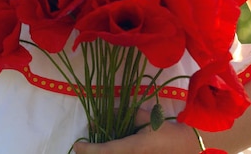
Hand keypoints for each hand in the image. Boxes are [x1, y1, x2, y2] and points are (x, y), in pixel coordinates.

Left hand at [72, 111, 199, 153]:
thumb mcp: (145, 117)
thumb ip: (126, 114)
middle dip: (93, 153)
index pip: (106, 150)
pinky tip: (108, 147)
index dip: (89, 150)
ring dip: (103, 152)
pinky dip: (113, 152)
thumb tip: (107, 113)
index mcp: (134, 148)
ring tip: (92, 146)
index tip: (77, 145)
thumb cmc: (166, 130)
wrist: (187, 147)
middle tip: (82, 146)